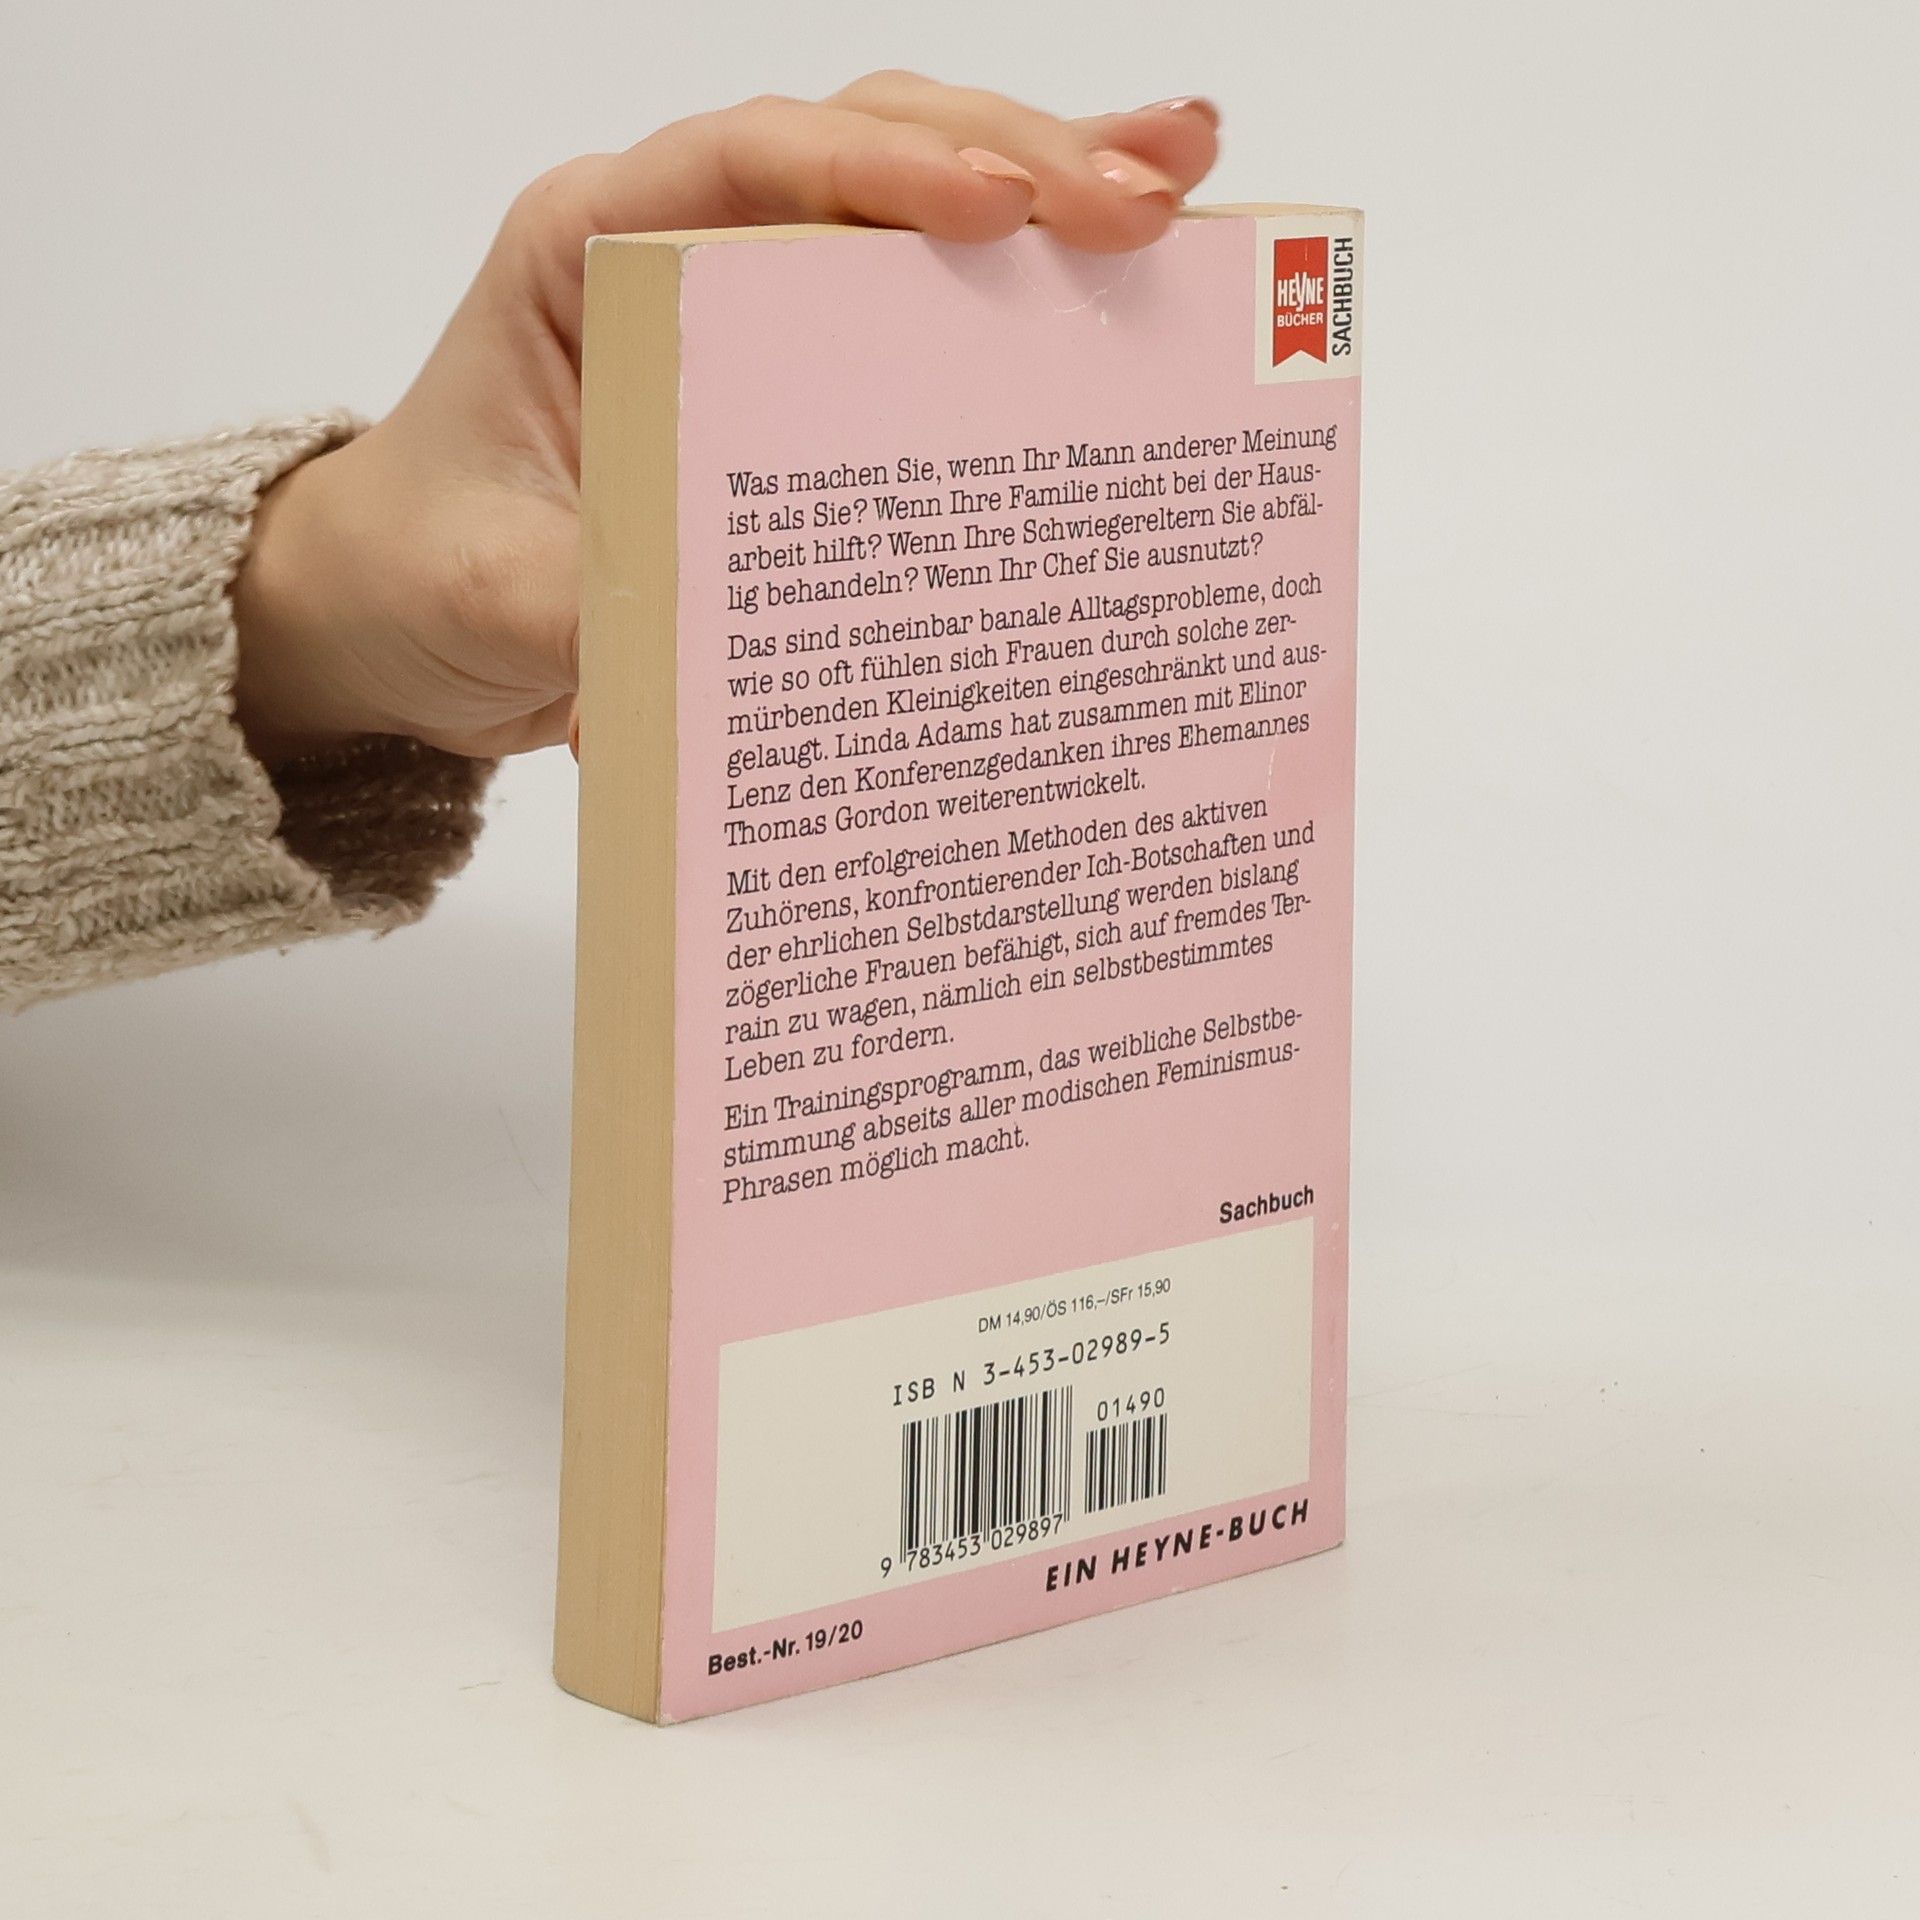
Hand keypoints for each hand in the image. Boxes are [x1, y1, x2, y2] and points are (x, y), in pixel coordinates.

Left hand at [232, 72, 1221, 763]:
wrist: (402, 608)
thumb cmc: (427, 569)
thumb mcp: (489, 595)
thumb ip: (595, 602)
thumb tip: (729, 638)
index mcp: (591, 252)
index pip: (750, 164)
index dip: (882, 171)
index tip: (1000, 208)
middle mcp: (684, 247)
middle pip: (868, 152)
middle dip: (1020, 156)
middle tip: (1155, 192)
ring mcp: (753, 304)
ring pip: (917, 205)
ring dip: (1052, 192)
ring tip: (1183, 195)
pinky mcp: (799, 376)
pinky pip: (920, 311)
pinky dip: (1023, 296)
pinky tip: (1122, 279)